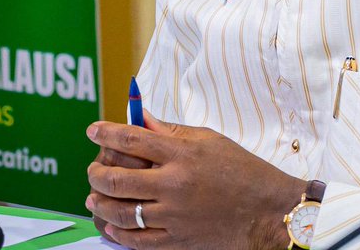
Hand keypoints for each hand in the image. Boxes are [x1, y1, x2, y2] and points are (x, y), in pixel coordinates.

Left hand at [86, 111, 306, 249]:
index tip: (92, 131)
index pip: (132, 139)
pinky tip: (110, 223)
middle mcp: (174, 184)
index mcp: (182, 154)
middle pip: (118, 178)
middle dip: (97, 173)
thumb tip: (142, 121)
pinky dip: (118, 232)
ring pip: (122, 211)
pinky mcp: (177, 240)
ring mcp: (173, 216)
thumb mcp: (210, 140)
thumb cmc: (242, 170)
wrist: (267, 210)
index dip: (106, 133)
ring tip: (93, 197)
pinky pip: (137, 240)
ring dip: (100, 203)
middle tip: (92, 169)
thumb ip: (172, 132)